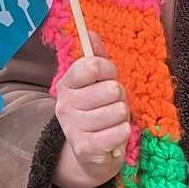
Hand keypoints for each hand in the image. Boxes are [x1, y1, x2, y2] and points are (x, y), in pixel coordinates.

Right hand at [51, 33, 129, 187]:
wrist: (90, 155)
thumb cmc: (98, 111)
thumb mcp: (97, 83)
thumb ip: (96, 57)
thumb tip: (91, 32)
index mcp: (67, 85)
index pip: (91, 65)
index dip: (107, 69)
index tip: (108, 77)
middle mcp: (65, 106)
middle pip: (111, 89)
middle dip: (120, 97)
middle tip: (112, 105)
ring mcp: (74, 128)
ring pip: (119, 111)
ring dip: (122, 117)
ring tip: (112, 122)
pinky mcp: (86, 148)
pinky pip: (119, 132)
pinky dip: (123, 133)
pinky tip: (114, 136)